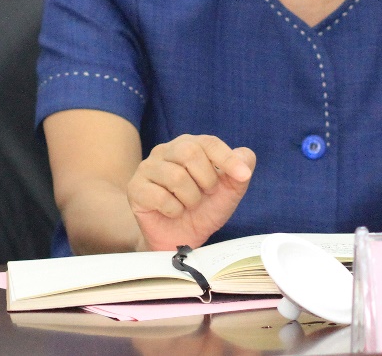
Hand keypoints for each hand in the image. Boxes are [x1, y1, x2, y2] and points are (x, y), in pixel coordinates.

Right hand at [127, 134, 255, 249]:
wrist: (179, 239)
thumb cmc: (203, 210)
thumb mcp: (229, 191)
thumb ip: (241, 170)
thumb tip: (245, 158)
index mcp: (189, 145)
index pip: (209, 142)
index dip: (227, 158)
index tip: (242, 176)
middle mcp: (165, 151)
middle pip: (189, 152)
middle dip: (206, 179)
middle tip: (207, 194)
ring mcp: (147, 168)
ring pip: (175, 176)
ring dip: (191, 198)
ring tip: (189, 205)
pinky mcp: (136, 189)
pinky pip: (159, 196)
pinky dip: (174, 209)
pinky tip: (173, 212)